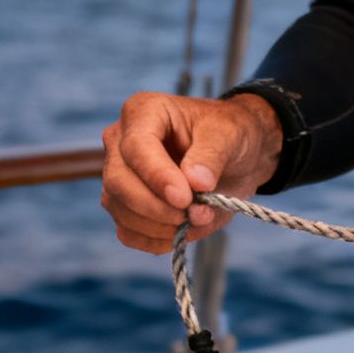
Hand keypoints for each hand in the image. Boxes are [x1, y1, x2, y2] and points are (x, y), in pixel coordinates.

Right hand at [100, 91, 283, 253]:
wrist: (234, 158)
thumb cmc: (228, 136)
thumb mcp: (229, 135)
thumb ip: (212, 156)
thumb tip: (195, 182)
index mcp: (143, 112)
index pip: (136, 147)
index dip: (157, 176)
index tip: (185, 198)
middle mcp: (120, 142)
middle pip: (118, 181)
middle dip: (156, 207)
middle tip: (196, 214)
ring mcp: (118, 175)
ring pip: (119, 209)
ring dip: (159, 226)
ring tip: (198, 219)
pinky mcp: (125, 205)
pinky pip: (128, 232)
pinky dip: (155, 240)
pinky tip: (182, 232)